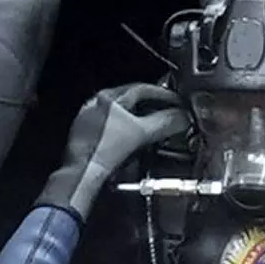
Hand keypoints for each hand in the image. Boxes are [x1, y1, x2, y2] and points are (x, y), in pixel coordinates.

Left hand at [60, 82, 189, 199]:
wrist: (82, 175)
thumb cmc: (104, 152)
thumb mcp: (141, 134)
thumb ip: (164, 123)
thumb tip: (181, 117)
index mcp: (108, 98)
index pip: (141, 89)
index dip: (163, 94)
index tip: (176, 101)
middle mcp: (95, 105)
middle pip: (130, 99)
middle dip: (152, 106)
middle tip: (168, 112)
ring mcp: (88, 120)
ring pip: (119, 114)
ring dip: (138, 119)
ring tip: (152, 127)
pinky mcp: (85, 136)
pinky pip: (110, 128)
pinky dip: (125, 131)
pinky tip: (131, 141)